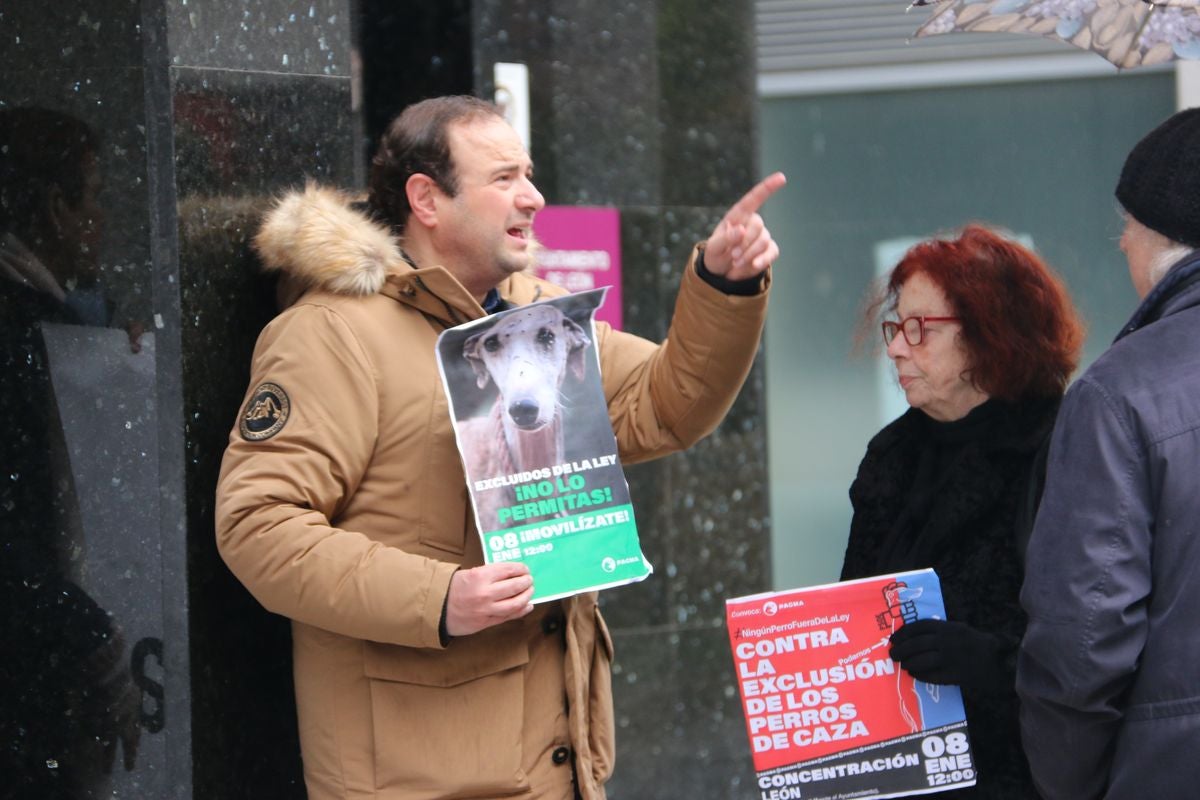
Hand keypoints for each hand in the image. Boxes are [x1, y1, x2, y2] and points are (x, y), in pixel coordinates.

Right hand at [445, 562, 534, 636]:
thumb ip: (489, 573)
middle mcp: (485, 593)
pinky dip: (521, 611)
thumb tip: (511, 573)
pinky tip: (527, 606)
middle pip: (514, 586)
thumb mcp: (469, 573)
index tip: (525, 569)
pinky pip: (508, 616)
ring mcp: (487, 609)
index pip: (508, 570)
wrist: (438, 609)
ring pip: (515, 603)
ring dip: (526, 596)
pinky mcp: (486, 622)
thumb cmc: (453, 588)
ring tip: (530, 591)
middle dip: (526, 582)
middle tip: (530, 580)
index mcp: (480, 576)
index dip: (520, 568)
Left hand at [702, 172, 785, 280]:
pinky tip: (753, 265)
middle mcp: (752, 223)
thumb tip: (741, 230)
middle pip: (758, 226)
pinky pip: (771, 253)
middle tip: (732, 256)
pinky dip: (761, 261)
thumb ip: (725, 239)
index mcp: (738, 216)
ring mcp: (762, 236)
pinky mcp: (769, 251)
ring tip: (735, 263)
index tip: (781, 177)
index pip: (753, 199)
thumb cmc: (716, 254)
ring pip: (763, 241)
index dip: (768, 187)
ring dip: (748, 255)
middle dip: (744, 243)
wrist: (722, 272)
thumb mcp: (714, 248)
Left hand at [889, 618, 1006, 693]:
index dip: (903, 633)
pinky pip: (933, 676)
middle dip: (901, 650)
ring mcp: (953, 658)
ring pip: (922, 660)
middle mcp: (949, 641)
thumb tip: (911, 636)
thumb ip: (939, 631)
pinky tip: (916, 675)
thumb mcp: (959, 630)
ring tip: (904, 666)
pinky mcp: (957, 675)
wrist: (1000, 662)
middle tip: (893, 655)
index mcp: (949, 627)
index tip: (893, 639)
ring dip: (909, 663)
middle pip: (917, 644)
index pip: (919, 627)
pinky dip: (921, 675)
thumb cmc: (977, 644)